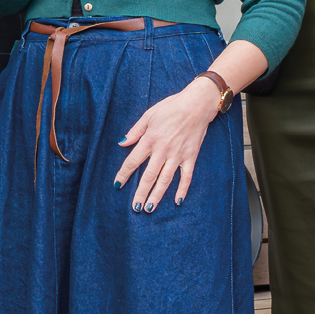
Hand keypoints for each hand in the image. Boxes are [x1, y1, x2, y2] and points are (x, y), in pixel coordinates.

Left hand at [115, 78, 220, 210]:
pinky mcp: (190, 157)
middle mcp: (163, 150)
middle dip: (140, 193)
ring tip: (150, 208)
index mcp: (150, 140)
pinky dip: (182, 189)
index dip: (124, 174)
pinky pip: (186, 177)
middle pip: (148, 176)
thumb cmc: (171, 107)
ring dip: (157, 195)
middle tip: (135, 208)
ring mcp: (177, 155)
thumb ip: (135, 131)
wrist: (197, 104)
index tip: (117, 185)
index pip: (133, 161)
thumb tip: (122, 143)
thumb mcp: (149, 115)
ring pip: (165, 180)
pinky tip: (178, 201)